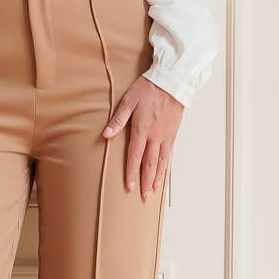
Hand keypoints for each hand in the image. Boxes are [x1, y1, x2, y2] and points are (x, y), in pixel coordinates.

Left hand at [103, 76, 183, 198]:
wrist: (172, 81)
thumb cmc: (149, 88)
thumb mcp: (128, 101)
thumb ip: (118, 120)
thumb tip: (105, 135)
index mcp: (142, 129)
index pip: (135, 156)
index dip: (132, 173)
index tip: (129, 186)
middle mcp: (155, 136)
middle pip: (149, 163)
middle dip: (146, 181)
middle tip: (143, 196)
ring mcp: (166, 135)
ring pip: (161, 161)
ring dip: (157, 177)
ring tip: (153, 190)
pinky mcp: (173, 132)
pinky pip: (169, 153)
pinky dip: (166, 165)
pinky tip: (163, 171)